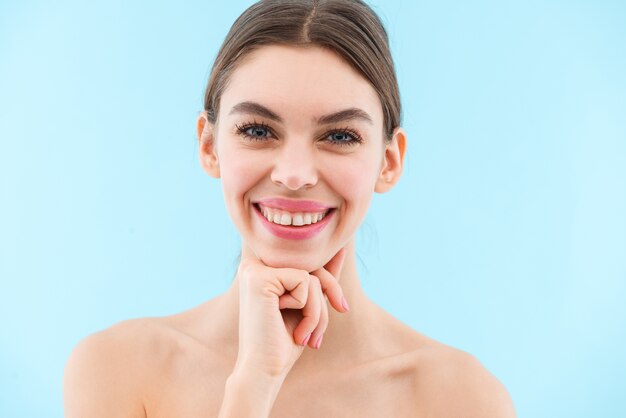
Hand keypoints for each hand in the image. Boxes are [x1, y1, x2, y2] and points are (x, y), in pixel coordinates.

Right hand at [233, 248, 348, 378]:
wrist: (264, 372)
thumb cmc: (283, 342)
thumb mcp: (308, 305)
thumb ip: (320, 278)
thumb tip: (341, 249)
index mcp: (261, 269)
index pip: (308, 262)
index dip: (328, 285)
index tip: (338, 308)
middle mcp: (254, 265)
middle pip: (312, 264)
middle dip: (330, 295)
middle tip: (322, 333)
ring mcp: (254, 269)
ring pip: (311, 276)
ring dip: (317, 312)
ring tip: (305, 336)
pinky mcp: (259, 277)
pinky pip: (306, 281)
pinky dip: (309, 310)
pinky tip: (294, 330)